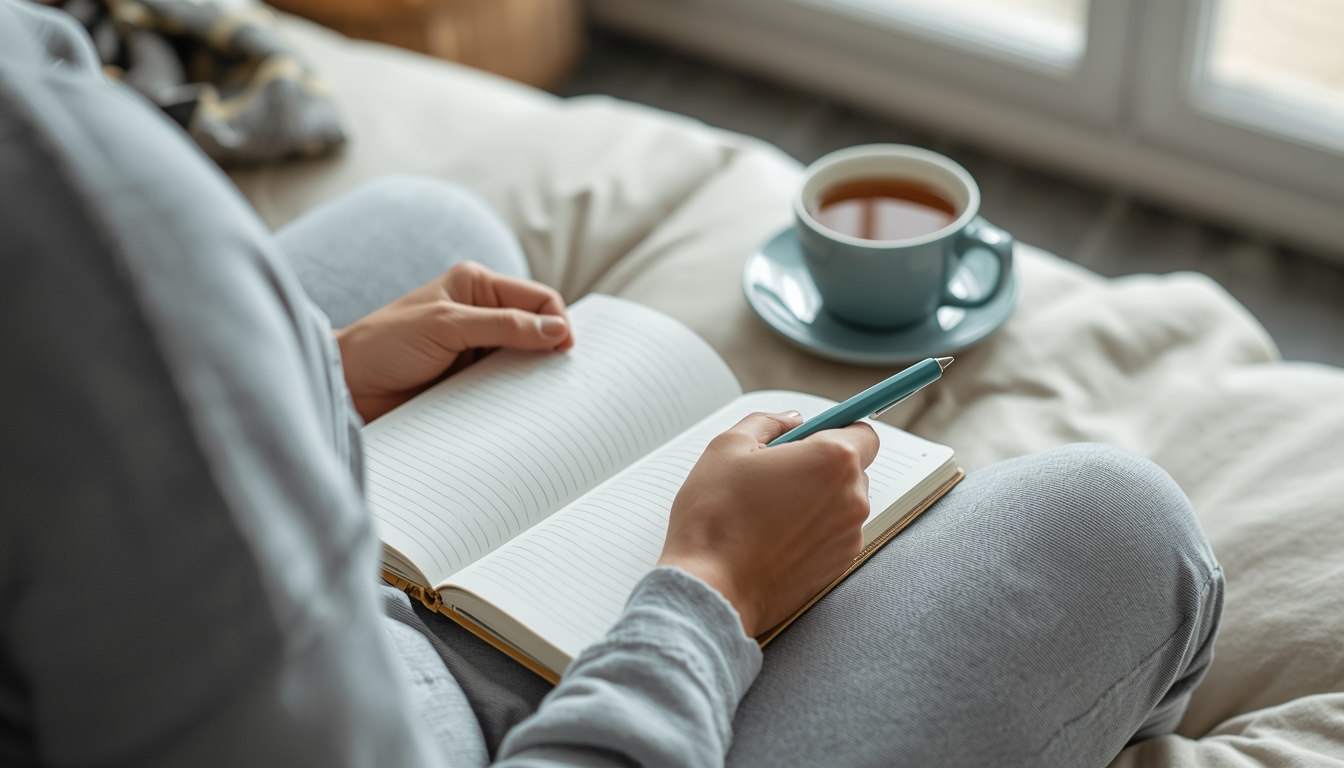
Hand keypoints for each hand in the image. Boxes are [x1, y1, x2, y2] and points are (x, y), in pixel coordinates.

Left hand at [336, 261, 573, 421]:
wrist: (348, 387)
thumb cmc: (385, 344)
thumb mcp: (446, 326)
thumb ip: (503, 325)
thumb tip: (558, 330)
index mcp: (477, 286)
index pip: (539, 298)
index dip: (557, 322)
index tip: (563, 351)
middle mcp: (482, 314)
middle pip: (538, 329)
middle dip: (550, 350)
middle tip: (556, 378)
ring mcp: (478, 349)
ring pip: (525, 360)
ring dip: (532, 377)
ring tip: (537, 396)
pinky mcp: (471, 380)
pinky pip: (507, 386)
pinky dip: (516, 396)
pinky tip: (517, 407)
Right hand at [658, 412, 879, 636]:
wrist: (711, 588)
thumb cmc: (715, 517)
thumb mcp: (729, 447)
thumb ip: (768, 422)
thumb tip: (792, 421)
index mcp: (833, 460)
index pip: (863, 432)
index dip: (836, 430)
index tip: (814, 436)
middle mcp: (852, 498)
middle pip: (852, 468)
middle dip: (821, 465)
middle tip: (776, 472)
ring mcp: (848, 537)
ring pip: (842, 503)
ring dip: (816, 499)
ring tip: (768, 508)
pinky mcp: (838, 567)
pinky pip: (833, 534)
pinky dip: (812, 530)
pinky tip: (773, 535)